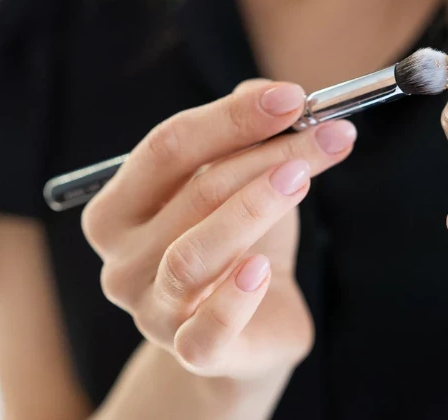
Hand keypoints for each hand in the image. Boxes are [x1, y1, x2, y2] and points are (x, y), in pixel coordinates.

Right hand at [81, 80, 356, 380]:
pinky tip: (264, 269)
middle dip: (269, 154)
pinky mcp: (192, 353)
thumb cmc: (241, 244)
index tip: (293, 97)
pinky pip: (207, 328)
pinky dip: (236, 296)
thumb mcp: (240, 183)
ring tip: (303, 178)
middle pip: (195, 191)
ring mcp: (151, 311)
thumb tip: (266, 93)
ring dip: (256, 206)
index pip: (167, 148)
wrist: (253, 327)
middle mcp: (121, 261)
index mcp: (118, 210)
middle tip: (329, 132)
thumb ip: (242, 136)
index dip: (231, 118)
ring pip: (196, 253)